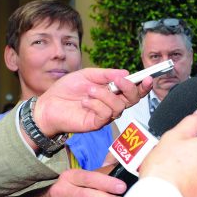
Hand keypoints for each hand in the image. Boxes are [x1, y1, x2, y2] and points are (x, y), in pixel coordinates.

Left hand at [34, 68, 151, 136]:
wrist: (48, 105)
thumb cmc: (66, 90)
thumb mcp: (87, 75)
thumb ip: (106, 74)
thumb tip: (125, 73)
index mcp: (112, 91)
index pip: (133, 90)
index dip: (142, 85)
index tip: (147, 77)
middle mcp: (111, 104)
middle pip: (132, 99)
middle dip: (129, 89)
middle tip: (119, 81)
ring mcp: (105, 115)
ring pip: (119, 106)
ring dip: (105, 95)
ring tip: (89, 90)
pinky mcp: (96, 123)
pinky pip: (106, 114)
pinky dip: (96, 105)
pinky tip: (85, 101)